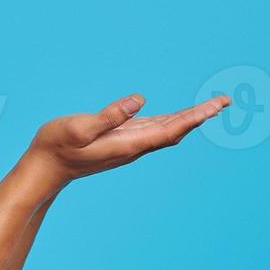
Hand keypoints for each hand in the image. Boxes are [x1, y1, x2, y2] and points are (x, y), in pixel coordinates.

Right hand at [23, 91, 231, 190]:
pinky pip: (154, 130)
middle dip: (200, 116)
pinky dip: (172, 120)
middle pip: (175, 130)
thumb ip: (109, 115)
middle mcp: (133, 146)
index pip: (170, 130)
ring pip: (167, 131)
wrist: (44, 168)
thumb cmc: (57, 145)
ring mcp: (128, 145)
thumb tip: (139, 100)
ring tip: (211, 106)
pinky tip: (179, 116)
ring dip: (189, 118)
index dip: (194, 117)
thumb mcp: (79, 127)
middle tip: (224, 101)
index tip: (215, 106)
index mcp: (128, 143)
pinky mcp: (120, 140)